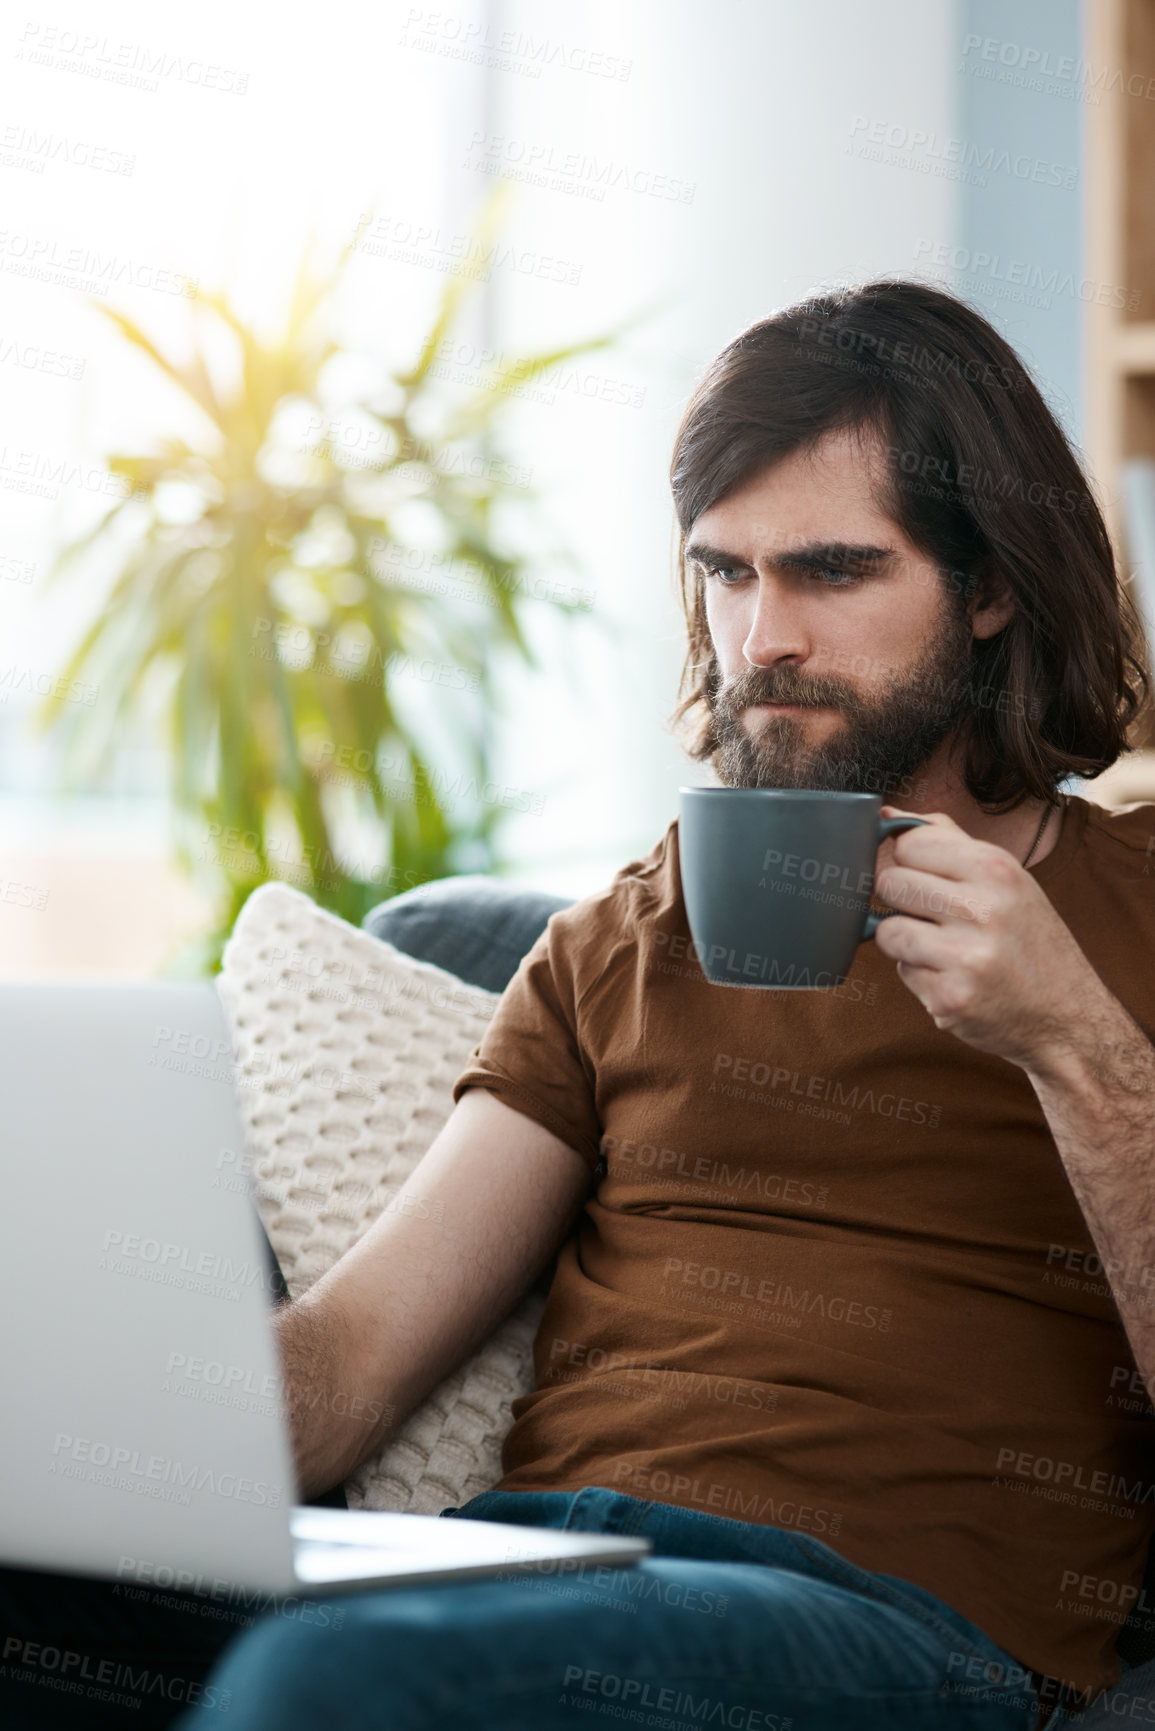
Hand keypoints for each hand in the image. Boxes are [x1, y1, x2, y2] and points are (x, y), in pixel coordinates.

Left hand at [871, 806, 1106, 1070]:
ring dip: (904, 942)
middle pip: (890, 883)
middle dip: (901, 901)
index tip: (924, 876)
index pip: (911, 842)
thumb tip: (889, 816)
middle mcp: (982, 909)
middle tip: (934, 918)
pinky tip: (954, 977)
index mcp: (996, 869)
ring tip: (943, 949)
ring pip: (886, 931)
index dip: (907, 860)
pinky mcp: (950, 997)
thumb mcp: (1006, 879)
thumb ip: (948, 842)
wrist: (1068, 1016)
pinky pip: (902, 972)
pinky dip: (919, 976)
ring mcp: (966, 956)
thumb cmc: (1030, 941)